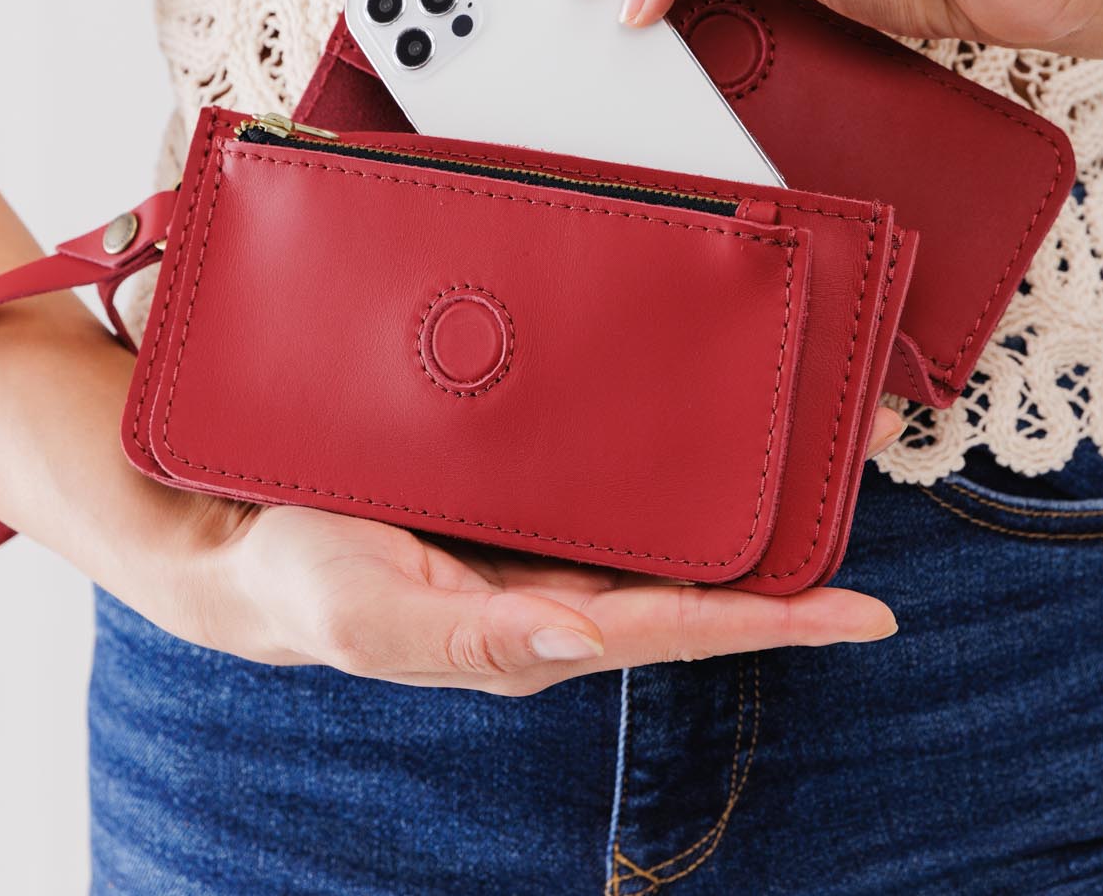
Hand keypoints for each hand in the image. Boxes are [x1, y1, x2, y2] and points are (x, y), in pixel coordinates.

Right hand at [136, 408, 904, 695]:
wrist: (243, 543)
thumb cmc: (300, 583)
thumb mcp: (371, 611)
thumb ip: (475, 635)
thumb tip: (581, 637)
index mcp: (527, 635)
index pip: (671, 631)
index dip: (767, 623)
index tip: (857, 612)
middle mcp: (547, 600)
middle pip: (686, 594)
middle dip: (777, 580)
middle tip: (859, 547)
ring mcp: (533, 560)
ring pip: (652, 550)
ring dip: (732, 535)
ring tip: (807, 497)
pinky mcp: (510, 519)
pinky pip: (603, 508)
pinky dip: (661, 494)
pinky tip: (690, 465)